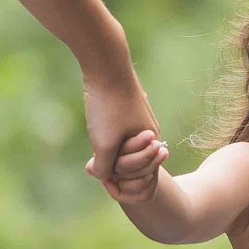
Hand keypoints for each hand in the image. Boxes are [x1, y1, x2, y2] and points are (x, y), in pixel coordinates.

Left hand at [81, 71, 162, 202]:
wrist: (107, 67)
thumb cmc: (108, 107)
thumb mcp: (103, 145)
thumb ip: (105, 169)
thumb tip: (103, 177)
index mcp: (151, 143)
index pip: (142, 178)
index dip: (120, 181)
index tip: (105, 173)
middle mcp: (150, 134)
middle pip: (134, 166)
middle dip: (116, 167)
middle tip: (96, 158)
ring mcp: (139, 123)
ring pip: (123, 152)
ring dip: (108, 153)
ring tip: (96, 141)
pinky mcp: (127, 113)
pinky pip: (118, 138)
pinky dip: (106, 141)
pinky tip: (97, 126)